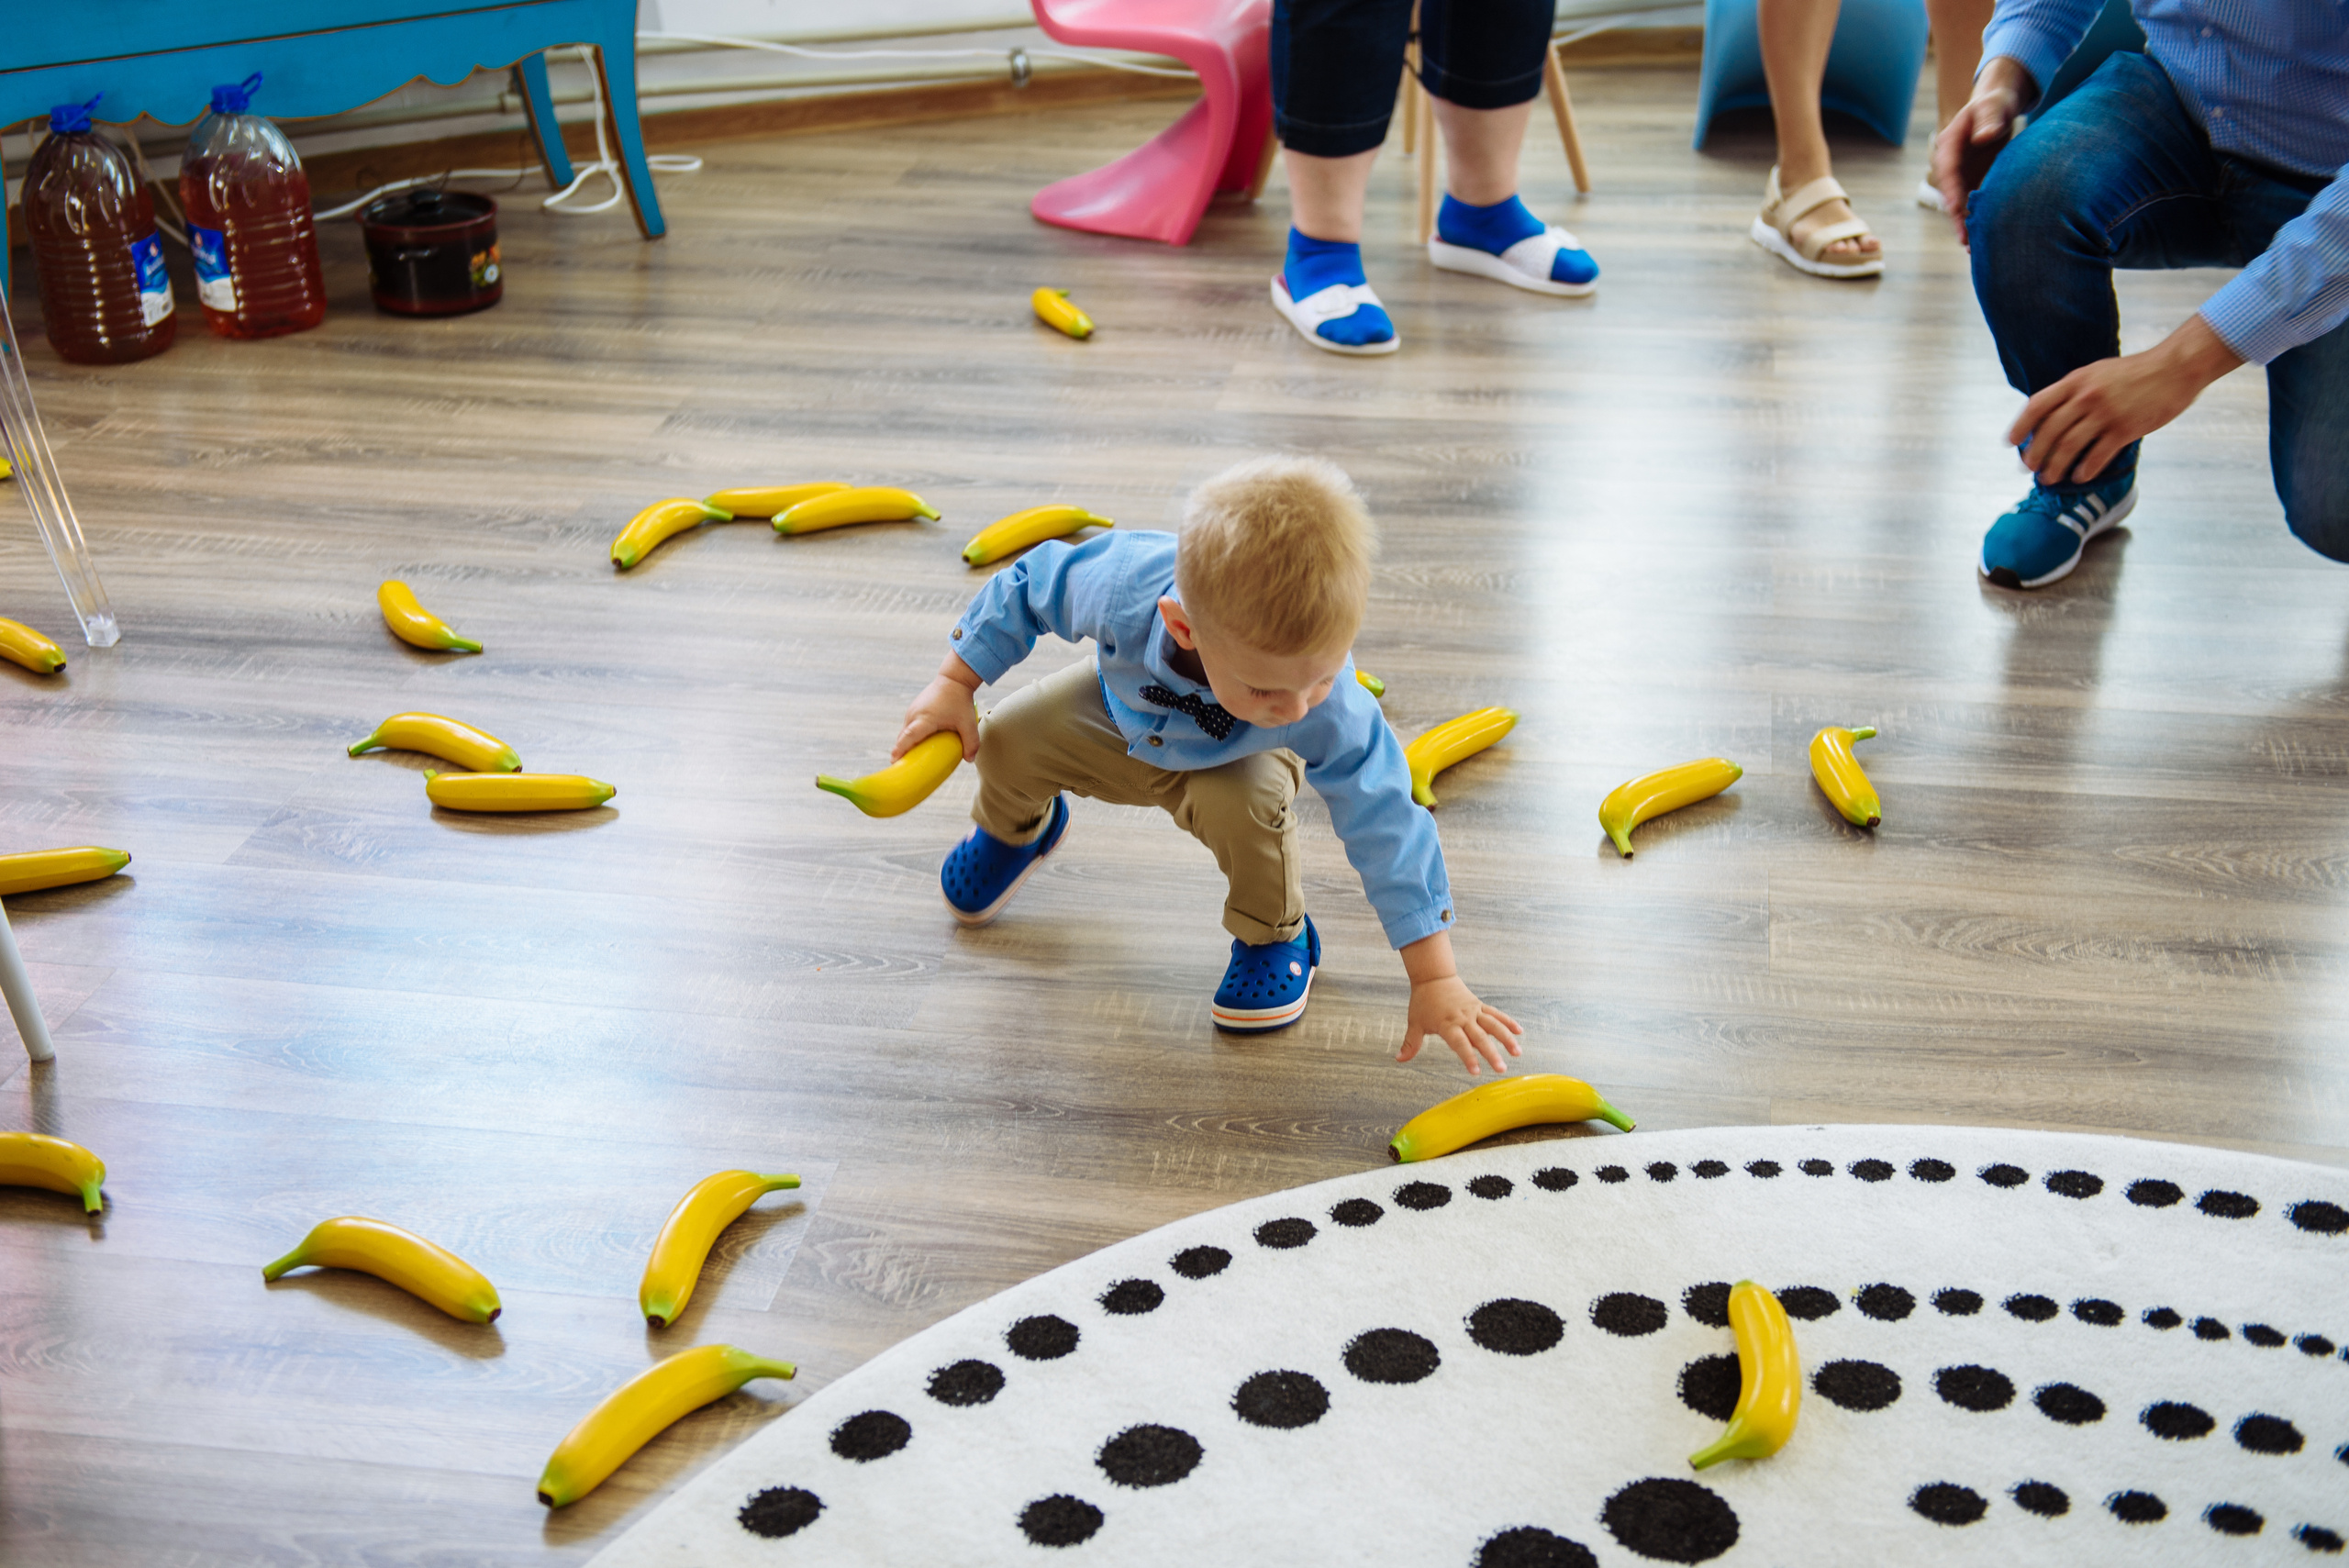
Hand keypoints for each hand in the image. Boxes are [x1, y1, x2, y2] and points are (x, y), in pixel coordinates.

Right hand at [896, 667, 980, 761]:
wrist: (954, 679)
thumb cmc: (960, 701)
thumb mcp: (968, 723)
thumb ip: (971, 742)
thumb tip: (969, 760)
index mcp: (925, 719)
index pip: (908, 737)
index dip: (900, 750)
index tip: (894, 762)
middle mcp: (914, 714)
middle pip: (903, 737)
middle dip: (901, 752)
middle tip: (903, 767)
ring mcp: (912, 710)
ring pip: (904, 731)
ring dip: (905, 744)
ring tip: (909, 758)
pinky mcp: (914, 708)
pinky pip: (908, 725)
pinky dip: (909, 736)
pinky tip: (916, 744)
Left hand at [1399, 974, 1523, 1075]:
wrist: (1434, 977)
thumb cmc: (1423, 1001)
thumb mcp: (1415, 1022)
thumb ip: (1411, 1043)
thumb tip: (1399, 1059)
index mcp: (1447, 1024)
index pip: (1459, 1043)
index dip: (1468, 1057)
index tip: (1476, 1072)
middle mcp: (1463, 1018)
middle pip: (1480, 1037)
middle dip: (1491, 1054)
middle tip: (1502, 1069)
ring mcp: (1473, 1011)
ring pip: (1493, 1025)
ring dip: (1506, 1038)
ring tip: (1517, 1053)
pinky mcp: (1479, 1005)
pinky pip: (1496, 1014)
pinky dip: (1508, 1022)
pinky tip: (1520, 1032)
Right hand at [1932, 58, 2031, 242]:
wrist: (1998, 105)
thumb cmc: (1995, 102)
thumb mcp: (1993, 105)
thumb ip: (1989, 119)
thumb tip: (1984, 137)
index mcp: (1949, 144)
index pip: (1947, 169)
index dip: (1950, 189)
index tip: (1955, 208)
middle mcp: (1951, 162)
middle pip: (1950, 192)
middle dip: (1956, 216)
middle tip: (1964, 239)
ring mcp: (1961, 173)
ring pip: (1959, 202)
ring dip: (1964, 223)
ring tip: (1971, 248)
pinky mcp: (1973, 179)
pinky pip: (1971, 201)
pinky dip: (1976, 217)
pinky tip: (1982, 237)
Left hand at [2008, 315, 2243, 484]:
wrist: (2175, 368)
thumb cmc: (2136, 372)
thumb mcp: (2097, 372)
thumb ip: (2075, 390)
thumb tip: (2051, 414)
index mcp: (2076, 381)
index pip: (2037, 405)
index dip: (2020, 426)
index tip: (2011, 442)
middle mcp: (2086, 396)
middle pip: (2049, 431)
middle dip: (2035, 454)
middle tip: (2029, 469)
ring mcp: (2105, 413)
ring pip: (2069, 446)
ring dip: (2055, 466)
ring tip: (2049, 478)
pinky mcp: (2125, 429)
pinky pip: (2097, 455)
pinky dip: (2085, 469)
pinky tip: (2080, 476)